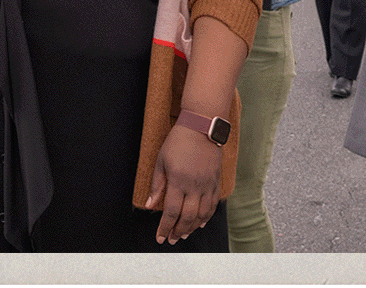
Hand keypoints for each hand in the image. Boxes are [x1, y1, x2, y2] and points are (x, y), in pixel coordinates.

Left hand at [144, 123, 222, 243]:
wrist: (201, 127)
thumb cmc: (178, 142)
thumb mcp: (161, 161)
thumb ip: (157, 185)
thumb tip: (150, 205)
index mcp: (178, 181)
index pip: (171, 212)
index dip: (165, 227)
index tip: (160, 237)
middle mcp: (194, 186)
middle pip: (187, 217)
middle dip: (178, 231)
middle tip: (172, 239)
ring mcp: (207, 184)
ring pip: (202, 214)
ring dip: (192, 227)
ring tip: (184, 234)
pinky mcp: (216, 181)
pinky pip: (213, 204)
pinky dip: (207, 216)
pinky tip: (201, 223)